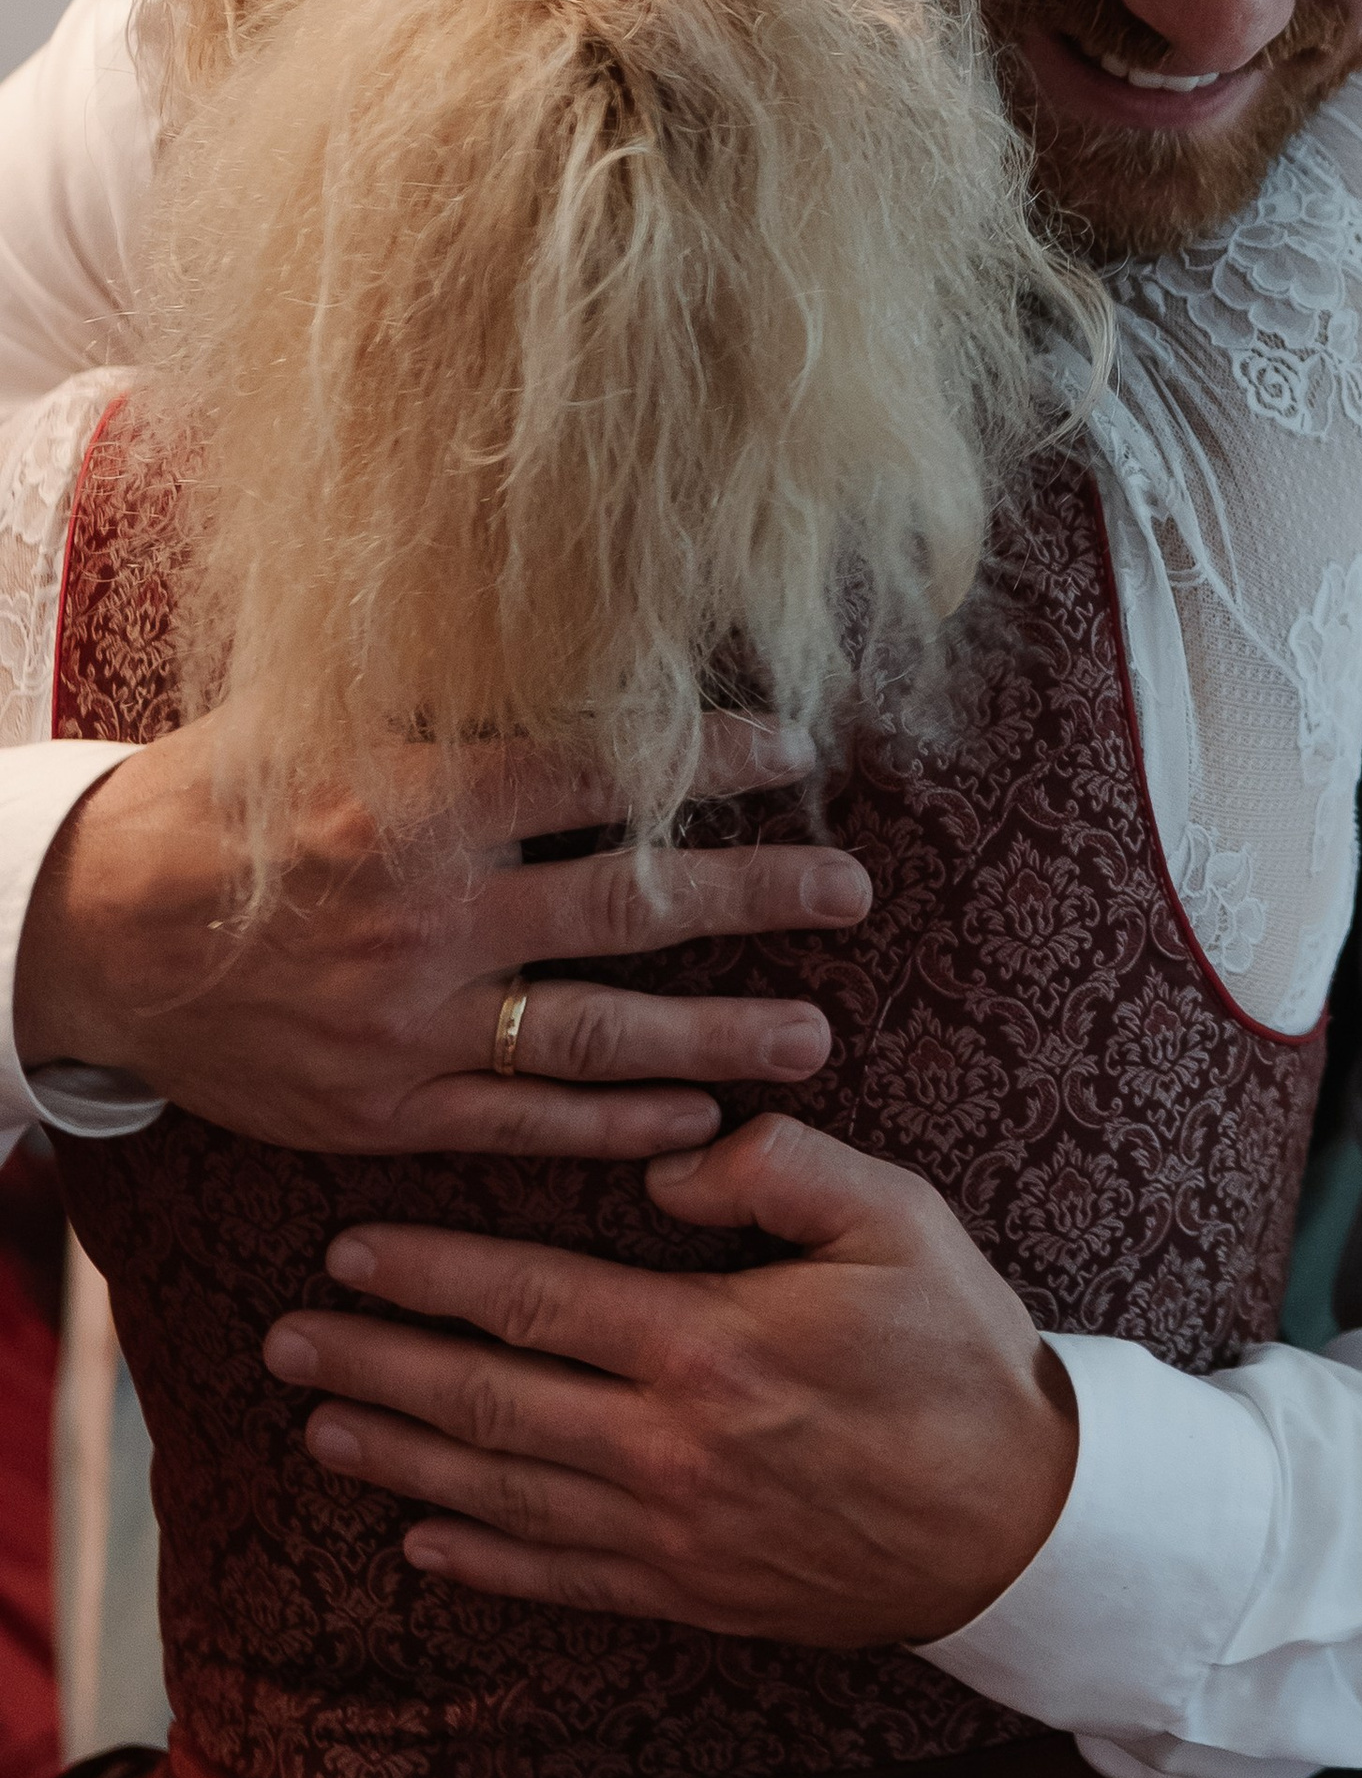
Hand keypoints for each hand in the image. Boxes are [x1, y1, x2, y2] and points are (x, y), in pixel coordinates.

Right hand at [15, 710, 864, 1158]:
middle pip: (630, 907)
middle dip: (759, 897)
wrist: (91, 939)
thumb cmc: (220, 809)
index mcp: (415, 802)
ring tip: (817, 1033)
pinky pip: (524, 1124)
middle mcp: (425, 918)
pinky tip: (701, 1115)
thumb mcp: (321, 723)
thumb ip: (449, 706)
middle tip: (855, 889)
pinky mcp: (384, 1111)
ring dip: (720, 1035)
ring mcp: (408, 1027)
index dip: (709, 761)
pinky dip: (619, 1124)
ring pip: (598, 1035)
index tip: (796, 749)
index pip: (601, 776)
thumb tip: (586, 653)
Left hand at [261, 1114, 1080, 1644]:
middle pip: (485, 1403)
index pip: (530, 1301)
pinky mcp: (692, 1592)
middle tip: (284, 1340)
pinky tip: (422, 1542)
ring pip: (500, 1495)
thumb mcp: (900, 1219)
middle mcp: (666, 1449)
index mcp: (706, 1347)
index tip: (350, 1249)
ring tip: (322, 1426)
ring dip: (400, 1459)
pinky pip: (558, 1578)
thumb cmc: (964, 1355)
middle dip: (374, 1365)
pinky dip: (480, 1561)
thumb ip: (782, 1166)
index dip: (429, 1274)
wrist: (1024, 1524)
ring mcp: (671, 1534)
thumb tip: (669, 1166)